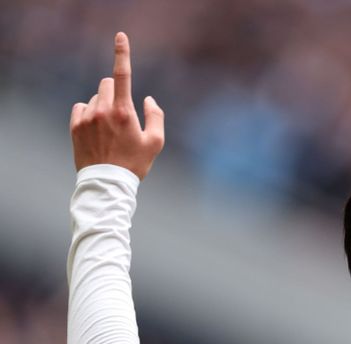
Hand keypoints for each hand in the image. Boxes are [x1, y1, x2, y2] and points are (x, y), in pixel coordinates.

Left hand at [70, 32, 164, 179]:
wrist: (107, 183)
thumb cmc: (135, 163)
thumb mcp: (155, 142)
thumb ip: (157, 116)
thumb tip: (149, 99)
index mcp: (124, 112)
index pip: (123, 75)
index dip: (122, 53)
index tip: (120, 35)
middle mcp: (103, 111)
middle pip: (107, 83)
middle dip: (115, 91)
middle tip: (122, 113)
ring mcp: (86, 117)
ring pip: (95, 96)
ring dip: (103, 104)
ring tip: (109, 129)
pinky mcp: (75, 125)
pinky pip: (81, 106)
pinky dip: (89, 112)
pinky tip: (96, 129)